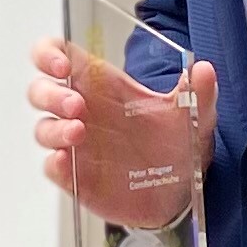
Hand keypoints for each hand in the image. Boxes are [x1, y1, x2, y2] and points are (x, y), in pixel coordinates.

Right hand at [28, 36, 217, 226]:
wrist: (181, 192)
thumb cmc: (175, 144)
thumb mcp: (192, 113)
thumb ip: (199, 91)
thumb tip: (204, 69)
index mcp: (102, 85)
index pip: (58, 56)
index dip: (49, 55)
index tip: (62, 64)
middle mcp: (83, 111)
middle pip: (42, 91)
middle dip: (51, 94)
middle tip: (76, 105)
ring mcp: (76, 145)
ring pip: (43, 129)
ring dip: (54, 129)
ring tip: (78, 132)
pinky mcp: (76, 177)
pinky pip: (53, 168)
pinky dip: (55, 165)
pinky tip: (66, 162)